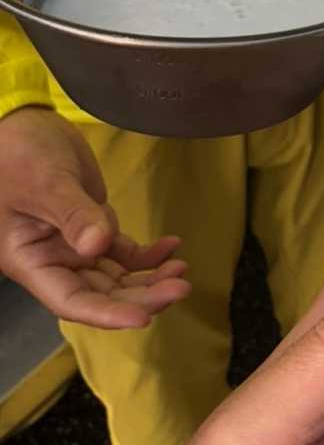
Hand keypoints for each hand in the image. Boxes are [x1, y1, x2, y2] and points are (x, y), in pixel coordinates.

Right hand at [0, 107, 188, 328]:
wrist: (26, 125)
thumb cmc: (19, 154)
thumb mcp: (45, 183)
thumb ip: (73, 215)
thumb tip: (98, 247)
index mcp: (31, 261)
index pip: (71, 300)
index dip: (106, 314)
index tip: (142, 319)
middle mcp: (54, 262)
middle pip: (101, 293)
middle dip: (141, 296)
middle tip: (180, 287)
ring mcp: (76, 247)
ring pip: (118, 277)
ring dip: (150, 278)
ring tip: (182, 270)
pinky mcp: (95, 229)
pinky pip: (125, 253)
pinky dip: (149, 255)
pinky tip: (173, 247)